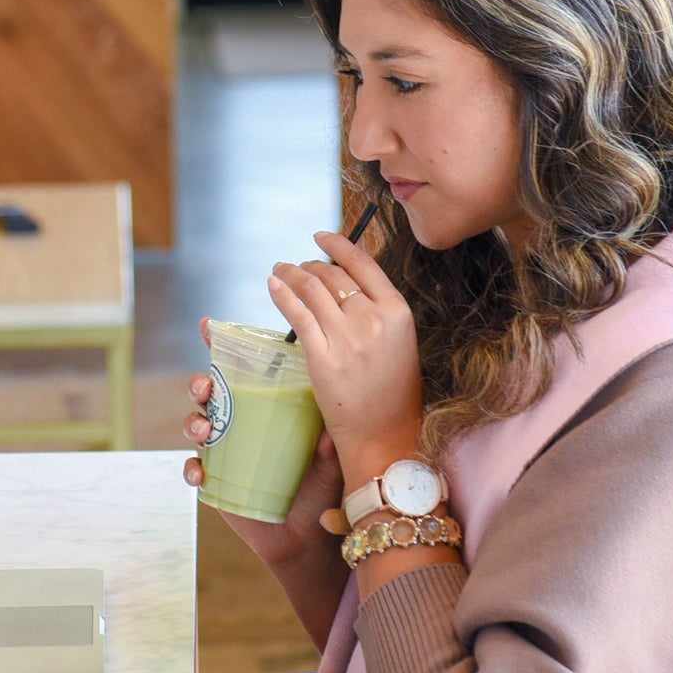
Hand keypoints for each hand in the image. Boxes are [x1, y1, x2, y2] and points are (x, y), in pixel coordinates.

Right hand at [181, 320, 344, 571]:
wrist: (306, 536)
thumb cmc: (318, 487)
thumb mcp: (328, 460)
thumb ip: (329, 444)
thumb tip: (330, 432)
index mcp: (265, 405)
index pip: (240, 369)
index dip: (219, 345)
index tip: (207, 327)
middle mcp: (240, 423)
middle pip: (209, 393)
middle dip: (199, 384)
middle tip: (205, 388)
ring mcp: (224, 451)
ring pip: (195, 425)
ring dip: (192, 422)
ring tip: (203, 430)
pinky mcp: (214, 481)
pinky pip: (193, 469)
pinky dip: (192, 468)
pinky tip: (200, 472)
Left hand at [267, 230, 423, 488]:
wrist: (386, 436)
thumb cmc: (393, 394)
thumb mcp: (399, 344)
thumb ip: (377, 313)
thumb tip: (346, 285)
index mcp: (397, 312)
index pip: (363, 264)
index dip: (338, 245)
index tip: (321, 237)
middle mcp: (373, 319)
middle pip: (333, 275)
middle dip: (311, 265)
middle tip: (297, 266)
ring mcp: (346, 338)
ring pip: (312, 288)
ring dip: (291, 272)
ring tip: (280, 270)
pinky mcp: (322, 357)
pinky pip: (296, 314)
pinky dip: (281, 293)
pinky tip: (273, 285)